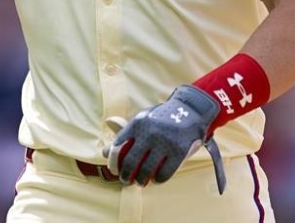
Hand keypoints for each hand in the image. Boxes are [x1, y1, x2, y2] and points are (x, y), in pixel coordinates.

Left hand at [103, 85, 226, 192]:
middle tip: (125, 180)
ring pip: (146, 170)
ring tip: (139, 183)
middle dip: (125, 175)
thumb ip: (124, 134)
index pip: (118, 145)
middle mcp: (150, 132)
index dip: (113, 161)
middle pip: (130, 161)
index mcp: (138, 122)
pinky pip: (164, 173)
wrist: (190, 111)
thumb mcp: (143, 119)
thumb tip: (105, 153)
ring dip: (140, 181)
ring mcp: (165, 142)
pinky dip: (158, 180)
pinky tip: (155, 180)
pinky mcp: (179, 151)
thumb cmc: (161, 119)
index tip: (114, 169)